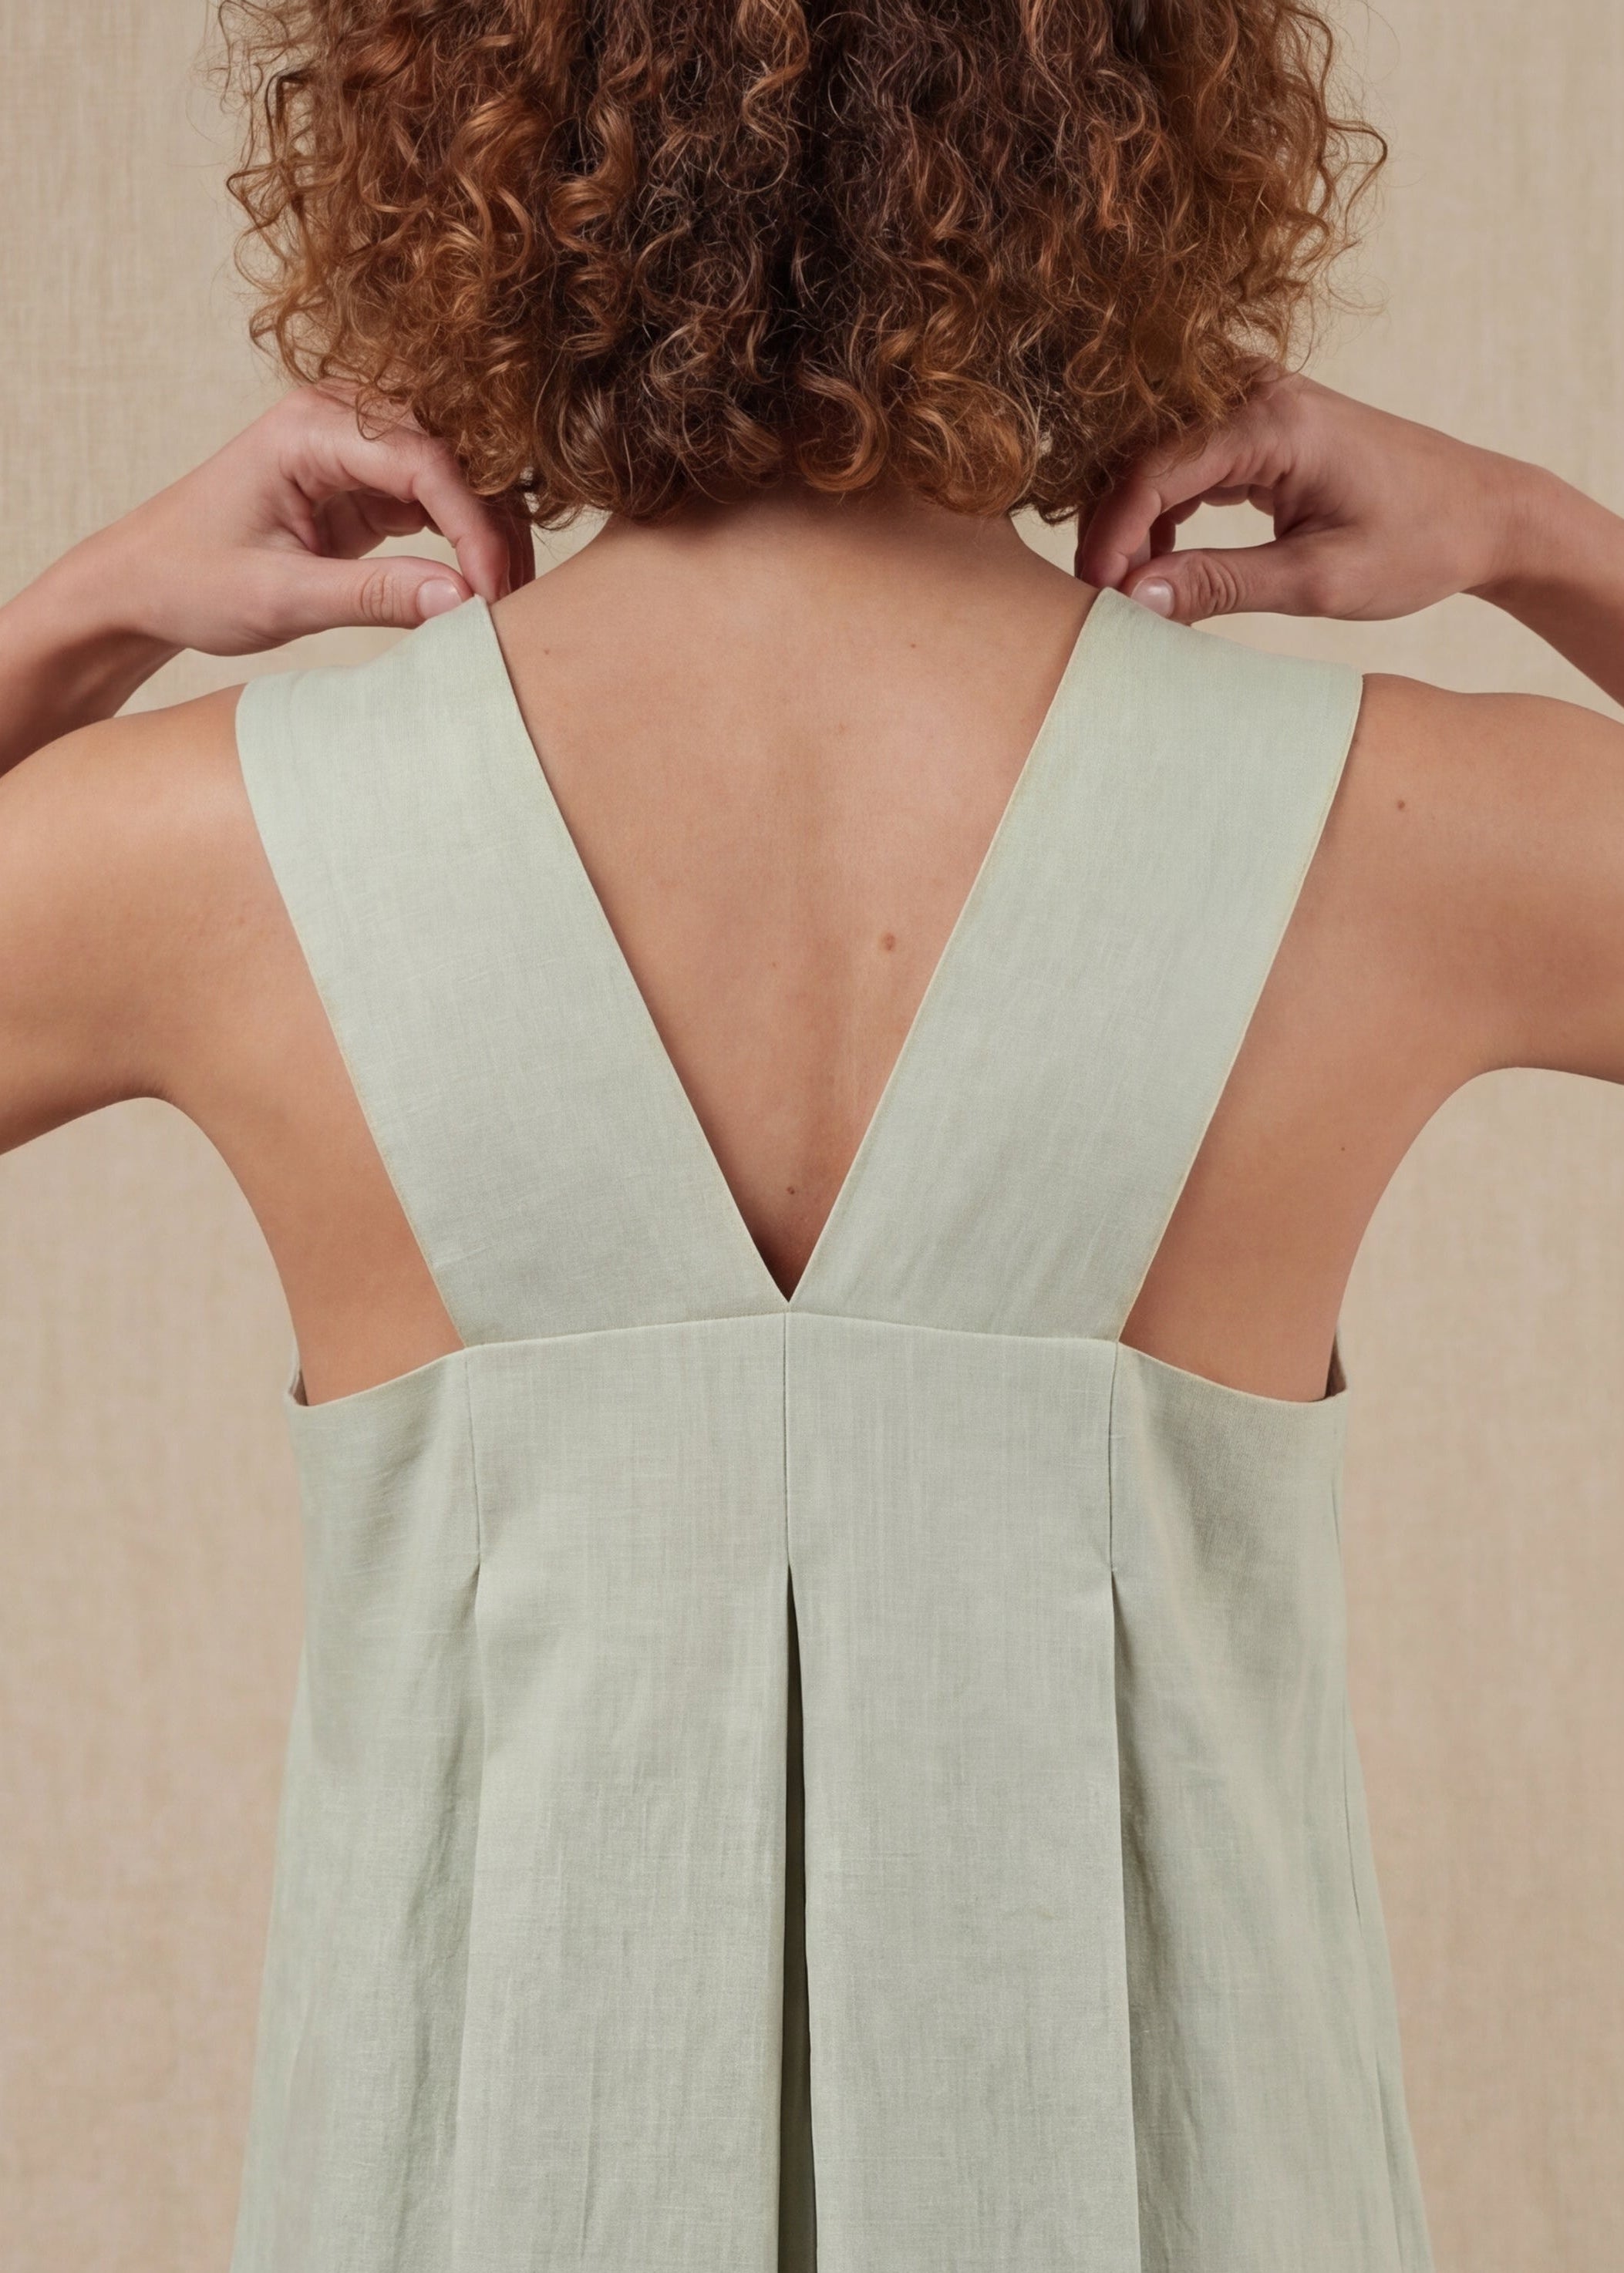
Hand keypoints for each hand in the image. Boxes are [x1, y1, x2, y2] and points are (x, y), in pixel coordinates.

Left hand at [62, 384, 532, 654]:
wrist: (142, 582)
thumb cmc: (191, 580)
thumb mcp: (280, 598)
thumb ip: (373, 597)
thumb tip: (466, 602)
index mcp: (308, 428)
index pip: (424, 461)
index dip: (472, 527)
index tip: (493, 593)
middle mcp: (339, 419)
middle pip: (454, 459)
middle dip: (492, 530)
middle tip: (513, 604)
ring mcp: (356, 447)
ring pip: (457, 478)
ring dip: (487, 535)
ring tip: (503, 602)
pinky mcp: (367, 481)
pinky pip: (440, 501)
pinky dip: (466, 542)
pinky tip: (480, 588)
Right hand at [1075, 371, 1536, 626]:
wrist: (1483, 511)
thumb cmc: (1418, 543)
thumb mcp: (1319, 581)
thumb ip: (1221, 585)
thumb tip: (1132, 599)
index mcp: (1275, 421)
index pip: (1155, 469)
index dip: (1112, 535)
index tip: (1096, 595)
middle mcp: (1257, 390)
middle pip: (1140, 448)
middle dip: (1110, 523)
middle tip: (1101, 595)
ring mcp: (1255, 398)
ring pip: (1152, 449)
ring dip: (1129, 515)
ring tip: (1130, 583)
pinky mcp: (1257, 419)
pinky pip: (1179, 453)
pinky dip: (1158, 506)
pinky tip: (1163, 556)